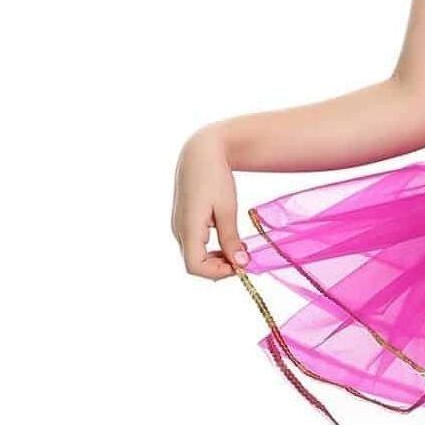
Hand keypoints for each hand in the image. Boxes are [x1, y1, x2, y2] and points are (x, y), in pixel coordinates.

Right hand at [173, 125, 247, 279]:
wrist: (200, 152)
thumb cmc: (214, 177)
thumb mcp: (227, 209)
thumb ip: (231, 239)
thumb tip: (241, 264)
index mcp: (187, 227)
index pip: (196, 267)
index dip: (218, 272)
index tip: (241, 266)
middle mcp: (178, 230)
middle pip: (195, 264)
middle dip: (221, 266)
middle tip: (245, 259)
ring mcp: (179, 226)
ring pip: (196, 256)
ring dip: (218, 258)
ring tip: (240, 248)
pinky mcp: (183, 221)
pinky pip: (196, 245)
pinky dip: (212, 248)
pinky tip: (230, 240)